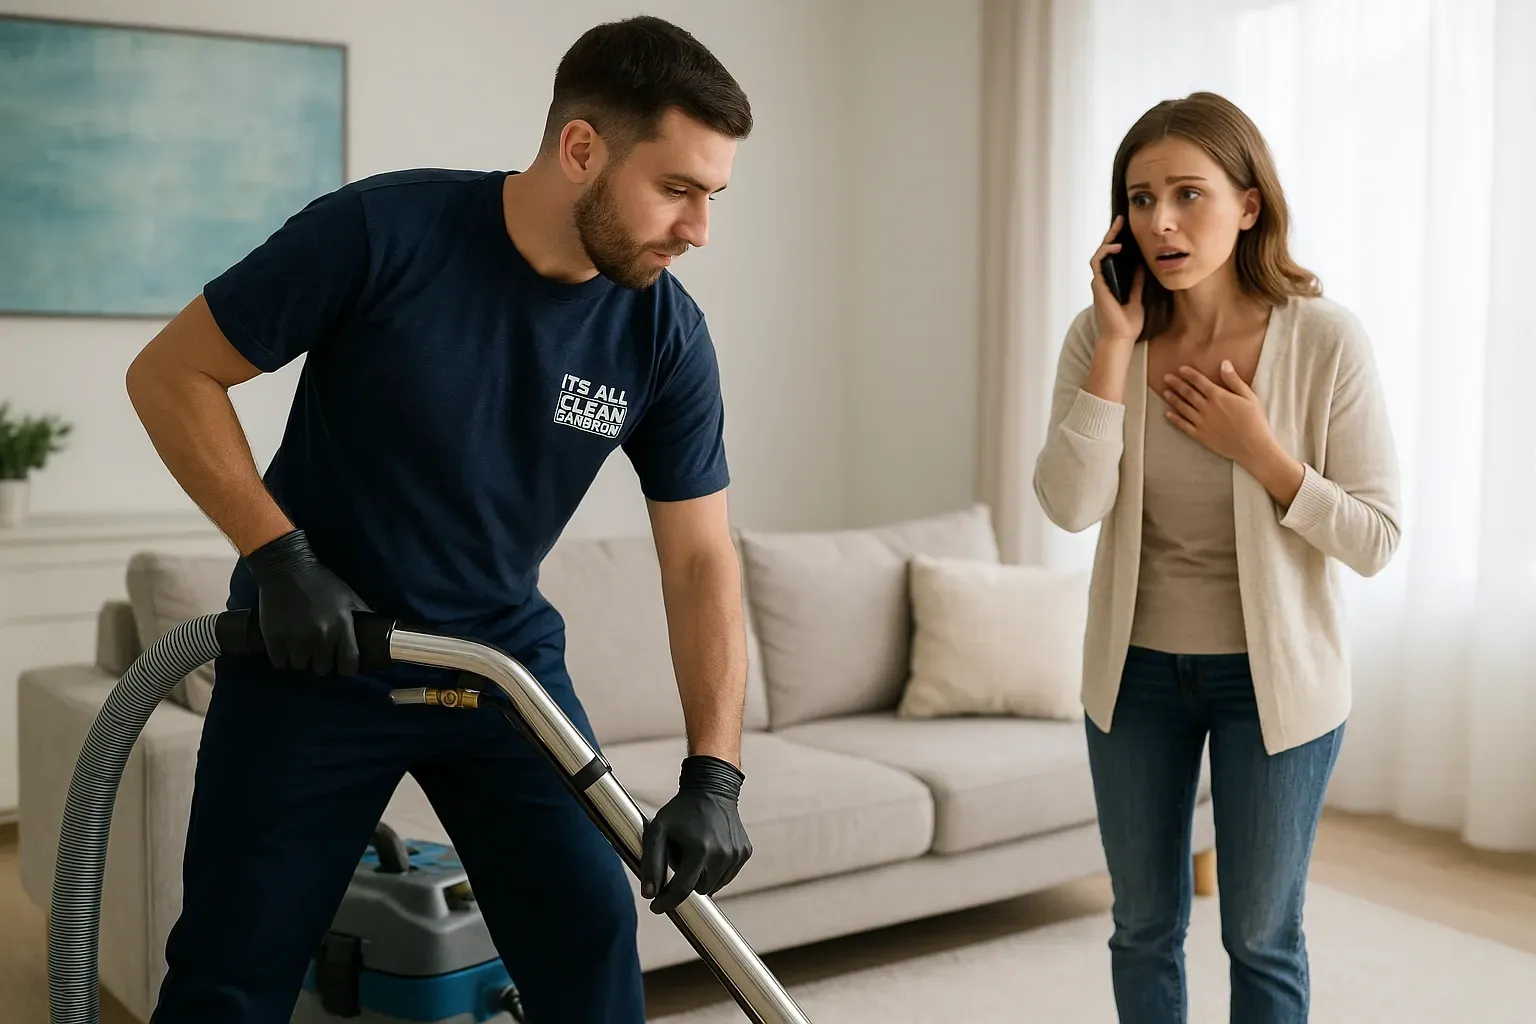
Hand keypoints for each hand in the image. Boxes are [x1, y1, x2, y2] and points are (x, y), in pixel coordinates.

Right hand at [243, 528, 371, 674]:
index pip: (349, 664)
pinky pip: (280, 663)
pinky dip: (283, 658)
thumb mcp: (348, 596)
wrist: (286, 568)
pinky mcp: (274, 639)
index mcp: (341, 627)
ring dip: (302, 659)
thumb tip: (378, 631)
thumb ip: (362, 615)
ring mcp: (295, 639)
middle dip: (322, 661)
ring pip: (300, 666)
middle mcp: (320, 637)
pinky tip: (286, 647)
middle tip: (317, 650)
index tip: (341, 662)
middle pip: (322, 669)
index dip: (346, 666)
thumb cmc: (321, 582)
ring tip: (300, 646)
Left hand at [640, 755, 751, 914]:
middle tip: (679, 860)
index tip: (656, 907)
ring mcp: (736, 854)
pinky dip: (716, 870)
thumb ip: (651, 862)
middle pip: (699, 889)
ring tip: (695, 853)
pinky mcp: (744, 852)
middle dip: (686, 882)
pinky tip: (710, 850)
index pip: (683, 890)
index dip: (667, 902)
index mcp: (700, 850)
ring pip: (714, 885)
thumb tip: (649, 894)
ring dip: (702, 877)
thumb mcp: (658, 830)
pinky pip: (727, 875)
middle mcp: (722, 855)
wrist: (711, 789)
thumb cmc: (681, 810)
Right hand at [1090, 215, 1145, 344]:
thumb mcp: (1138, 296)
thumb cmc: (1128, 322)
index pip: (1114, 257)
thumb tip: (1142, 265)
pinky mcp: (1098, 285)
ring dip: (1108, 239)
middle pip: (1105, 252)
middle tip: (1121, 220)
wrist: (1122, 336)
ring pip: (1100, 254)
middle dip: (1113, 234)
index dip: (1119, 242)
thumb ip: (1137, 281)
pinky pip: (1098, 264)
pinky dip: (1105, 253)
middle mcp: (1103, 280)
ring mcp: (1099, 282)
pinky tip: (1116, 247)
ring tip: (1117, 227)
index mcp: (1112, 281)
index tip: (1127, 228)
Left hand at [1160, 361, 1275, 464]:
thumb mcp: (1249, 396)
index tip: (1180, 369)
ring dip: (1173, 398)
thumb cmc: (1255, 420)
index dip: (1189, 374)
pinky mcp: (1200, 435)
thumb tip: (1224, 363)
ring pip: (1183, 407)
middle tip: (1166, 377)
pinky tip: (1167, 414)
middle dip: (1176, 383)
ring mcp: (1201, 422)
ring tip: (1165, 392)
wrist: (1253, 447)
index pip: (1199, 381)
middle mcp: (1206, 408)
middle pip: (1188, 392)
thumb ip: (1234, 380)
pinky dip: (1174, 419)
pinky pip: (1184, 425)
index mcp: (1218, 396)